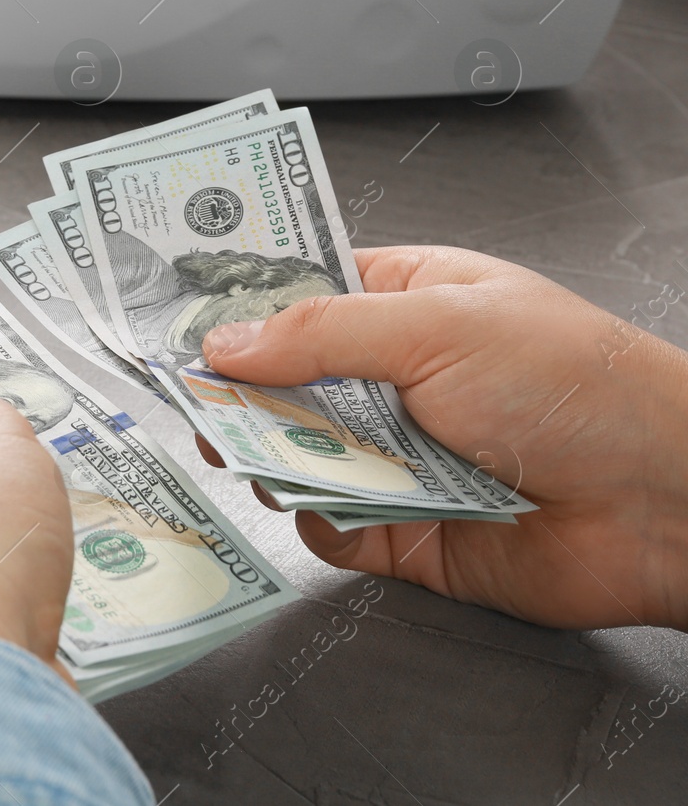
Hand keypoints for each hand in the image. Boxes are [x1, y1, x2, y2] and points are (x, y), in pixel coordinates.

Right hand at [196, 245, 687, 630]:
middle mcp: (396, 377)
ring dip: (274, 457)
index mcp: (408, 301)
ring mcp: (397, 453)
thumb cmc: (578, 386)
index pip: (301, 292)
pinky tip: (336, 509)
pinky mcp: (403, 528)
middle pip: (283, 380)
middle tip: (197, 403)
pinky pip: (327, 524)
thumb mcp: (437, 325)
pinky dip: (319, 521)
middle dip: (238, 393)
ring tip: (259, 455)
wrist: (662, 502)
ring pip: (294, 453)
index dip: (239, 304)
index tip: (179, 317)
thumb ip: (319, 334)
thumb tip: (225, 341)